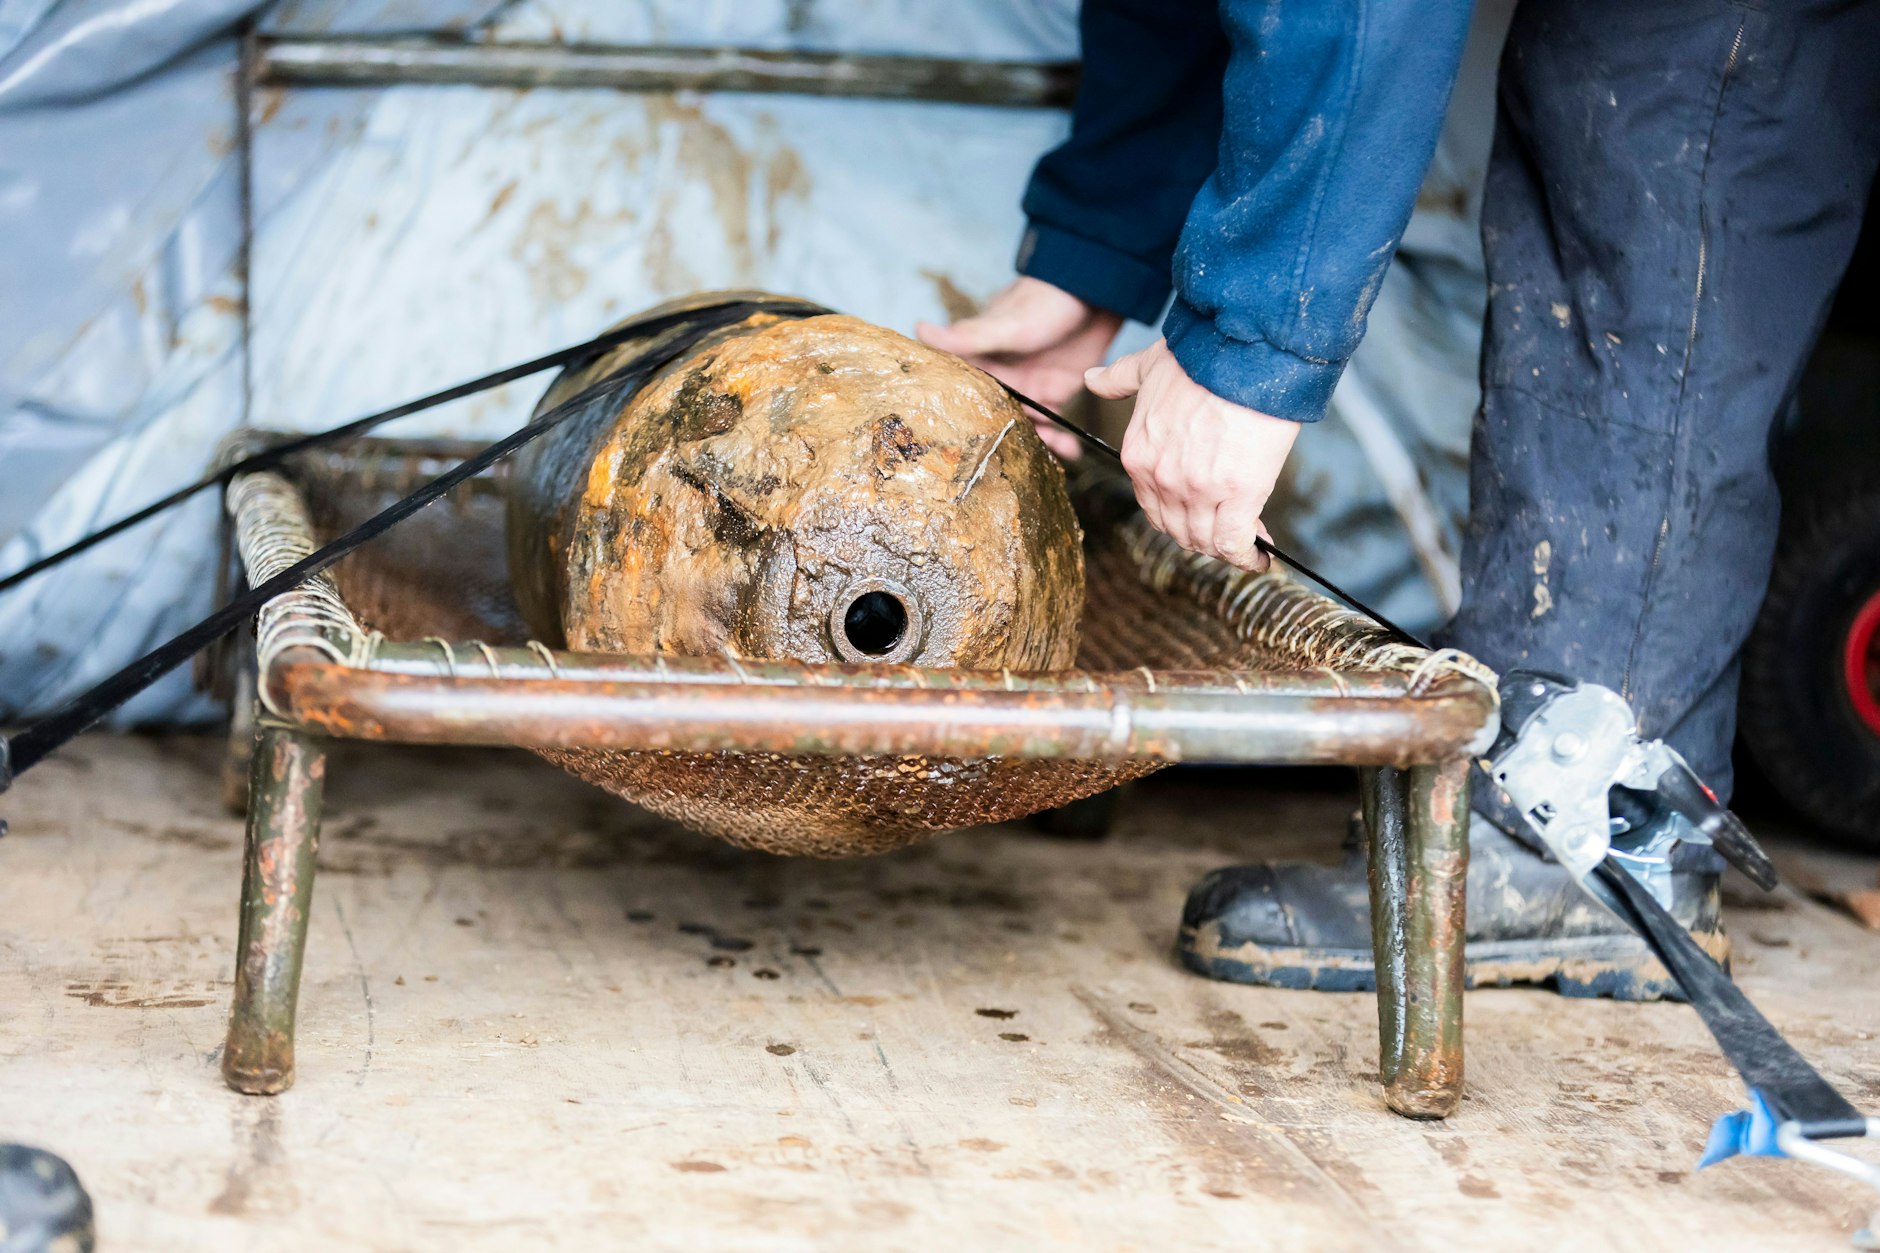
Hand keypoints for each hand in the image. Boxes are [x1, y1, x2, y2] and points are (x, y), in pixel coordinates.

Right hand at [916, 276, 1122, 458]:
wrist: (1094, 291)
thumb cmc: (1044, 301)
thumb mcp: (1005, 323)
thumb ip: (968, 336)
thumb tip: (919, 329)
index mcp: (982, 361)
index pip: (962, 395)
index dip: (959, 422)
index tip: (954, 452)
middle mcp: (1002, 378)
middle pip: (993, 420)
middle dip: (998, 445)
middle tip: (1002, 471)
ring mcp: (1029, 387)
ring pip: (1024, 427)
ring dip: (1032, 447)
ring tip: (1041, 464)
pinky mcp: (1055, 392)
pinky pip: (1054, 425)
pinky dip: (1061, 442)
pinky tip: (1070, 454)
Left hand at [1087, 339, 1300, 571]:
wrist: (1244, 350)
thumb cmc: (1203, 356)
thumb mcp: (1148, 366)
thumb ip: (1119, 379)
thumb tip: (1092, 377)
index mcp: (1138, 454)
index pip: (1153, 506)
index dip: (1179, 514)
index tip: (1202, 510)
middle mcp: (1161, 478)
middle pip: (1178, 530)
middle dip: (1201, 535)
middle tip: (1228, 529)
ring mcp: (1197, 489)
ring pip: (1206, 540)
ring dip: (1225, 547)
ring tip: (1248, 542)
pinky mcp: (1237, 494)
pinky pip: (1234, 542)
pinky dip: (1247, 555)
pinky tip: (1261, 554)